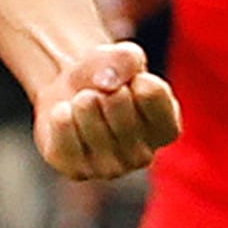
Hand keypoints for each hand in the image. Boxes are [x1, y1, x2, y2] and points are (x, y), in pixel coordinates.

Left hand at [33, 41, 180, 181]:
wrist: (70, 93)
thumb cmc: (107, 76)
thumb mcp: (123, 56)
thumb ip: (125, 60)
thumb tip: (106, 83)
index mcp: (166, 129)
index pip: (150, 91)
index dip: (132, 75)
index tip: (128, 83)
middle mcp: (144, 156)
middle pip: (117, 101)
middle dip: (103, 86)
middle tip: (100, 93)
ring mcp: (111, 168)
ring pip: (89, 118)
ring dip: (80, 100)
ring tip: (83, 103)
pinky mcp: (76, 170)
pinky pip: (64, 135)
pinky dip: (60, 115)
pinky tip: (66, 115)